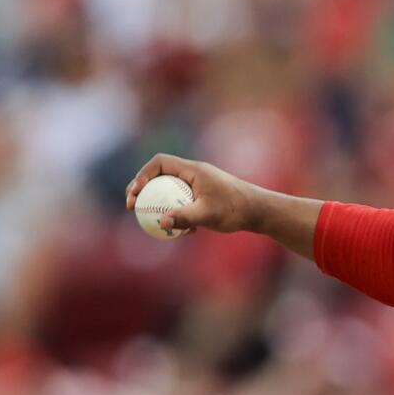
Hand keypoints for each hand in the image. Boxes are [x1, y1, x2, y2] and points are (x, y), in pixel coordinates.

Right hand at [125, 153, 264, 235]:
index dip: (143, 174)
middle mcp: (194, 173)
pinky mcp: (204, 197)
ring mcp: (199, 185)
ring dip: (159, 203)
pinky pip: (182, 201)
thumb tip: (162, 222)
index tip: (136, 193)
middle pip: (159, 175)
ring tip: (152, 221)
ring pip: (170, 190)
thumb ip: (185, 217)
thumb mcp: (209, 215)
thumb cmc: (236, 210)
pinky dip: (177, 213)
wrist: (260, 212)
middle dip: (143, 189)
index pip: (160, 162)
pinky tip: (185, 232)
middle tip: (132, 207)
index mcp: (193, 169)